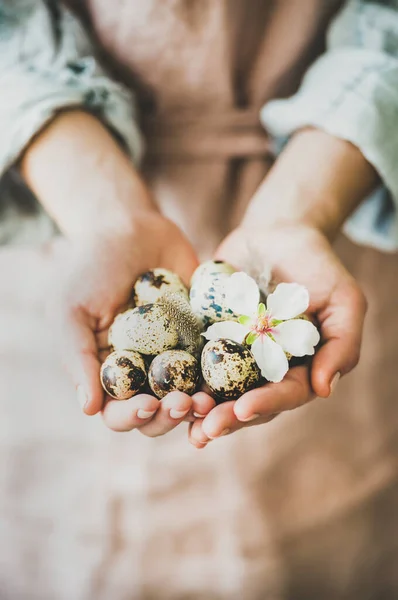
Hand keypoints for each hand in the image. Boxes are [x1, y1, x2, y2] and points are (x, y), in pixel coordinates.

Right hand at [49, 212, 213, 434]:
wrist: (131, 226)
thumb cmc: (91, 267)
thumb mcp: (71, 309)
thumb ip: (78, 357)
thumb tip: (88, 409)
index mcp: (109, 372)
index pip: (117, 411)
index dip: (131, 417)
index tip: (148, 405)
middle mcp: (143, 371)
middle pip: (157, 413)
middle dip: (170, 415)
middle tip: (183, 403)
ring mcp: (175, 356)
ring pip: (189, 396)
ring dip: (198, 404)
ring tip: (208, 398)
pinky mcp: (203, 338)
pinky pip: (216, 363)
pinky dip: (224, 374)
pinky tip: (231, 375)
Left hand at [188, 223, 366, 446]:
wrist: (277, 233)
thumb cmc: (318, 267)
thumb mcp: (344, 300)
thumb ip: (342, 344)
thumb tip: (324, 390)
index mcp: (299, 368)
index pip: (285, 395)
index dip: (265, 404)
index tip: (242, 409)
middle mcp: (265, 369)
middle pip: (247, 402)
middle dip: (226, 418)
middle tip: (205, 429)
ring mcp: (234, 355)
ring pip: (218, 390)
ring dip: (200, 408)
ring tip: (182, 416)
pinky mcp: (208, 337)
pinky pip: (193, 360)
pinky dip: (181, 377)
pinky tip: (165, 388)